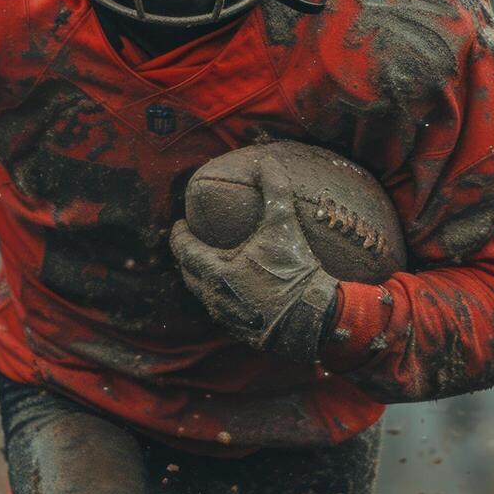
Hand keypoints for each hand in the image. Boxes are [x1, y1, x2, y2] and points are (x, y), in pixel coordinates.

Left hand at [169, 159, 337, 361]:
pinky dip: (220, 297)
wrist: (315, 317)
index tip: (179, 225)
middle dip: (186, 257)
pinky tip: (233, 291)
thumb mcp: (283, 226)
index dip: (179, 235)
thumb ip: (274, 191)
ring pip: (203, 296)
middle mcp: (215, 297)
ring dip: (201, 279)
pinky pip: (222, 312)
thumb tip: (267, 161)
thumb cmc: (294, 270)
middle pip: (188, 274)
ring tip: (209, 265)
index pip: (183, 250)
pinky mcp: (243, 331)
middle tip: (191, 243)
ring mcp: (228, 317)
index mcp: (215, 271)